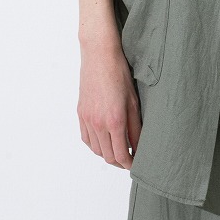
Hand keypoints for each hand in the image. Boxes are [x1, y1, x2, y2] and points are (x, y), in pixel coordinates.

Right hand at [77, 40, 141, 168]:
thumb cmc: (120, 73)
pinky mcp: (80, 113)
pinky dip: (95, 145)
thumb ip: (136, 127)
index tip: (136, 164)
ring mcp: (87, 119)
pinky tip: (104, 141)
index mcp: (114, 121)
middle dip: (120, 161)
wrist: (100, 55)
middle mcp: (98, 123)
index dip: (129, 164)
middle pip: (108, 156)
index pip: (121, 154)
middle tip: (130, 159)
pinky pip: (86, 138)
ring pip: (96, 149)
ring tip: (119, 150)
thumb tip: (139, 146)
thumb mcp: (134, 101)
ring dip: (108, 154)